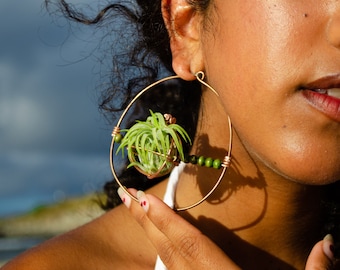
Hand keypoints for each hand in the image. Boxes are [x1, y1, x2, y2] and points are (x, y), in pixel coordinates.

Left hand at [118, 188, 335, 269]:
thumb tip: (329, 243)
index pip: (192, 245)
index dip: (167, 221)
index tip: (144, 199)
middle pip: (170, 251)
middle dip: (147, 222)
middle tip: (127, 196)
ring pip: (164, 265)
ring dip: (150, 236)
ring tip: (135, 211)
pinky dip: (161, 258)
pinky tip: (155, 243)